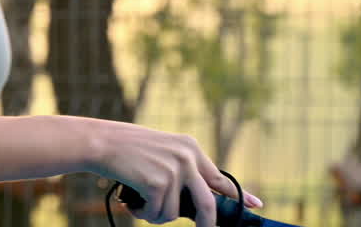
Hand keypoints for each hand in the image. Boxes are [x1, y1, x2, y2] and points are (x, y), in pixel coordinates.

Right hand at [90, 121, 261, 226]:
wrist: (102, 142)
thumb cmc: (128, 150)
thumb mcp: (163, 153)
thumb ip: (182, 170)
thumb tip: (196, 203)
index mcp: (190, 147)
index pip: (220, 177)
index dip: (239, 195)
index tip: (258, 205)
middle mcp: (187, 157)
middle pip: (207, 204)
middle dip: (205, 225)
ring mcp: (175, 169)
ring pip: (174, 214)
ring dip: (156, 215)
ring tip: (140, 201)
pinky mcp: (159, 182)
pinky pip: (158, 214)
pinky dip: (143, 213)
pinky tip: (133, 201)